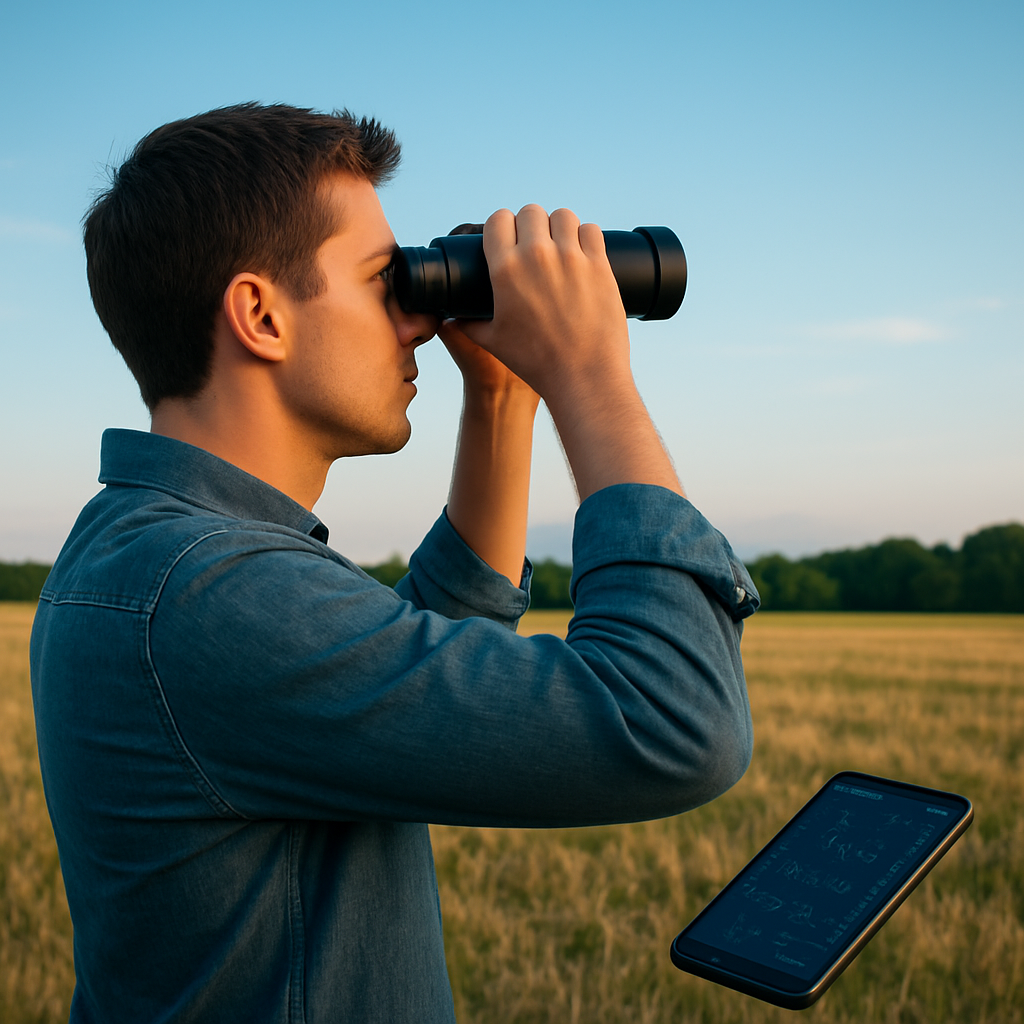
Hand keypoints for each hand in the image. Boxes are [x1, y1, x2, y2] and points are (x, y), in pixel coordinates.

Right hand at [455, 204, 681, 501]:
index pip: (498, 219)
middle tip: (535, 242)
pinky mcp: (600, 265)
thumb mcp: (493, 344)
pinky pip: (591, 230)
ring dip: (559, 226)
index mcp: (506, 270)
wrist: (583, 377)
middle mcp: (537, 256)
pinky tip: (583, 250)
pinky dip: (585, 236)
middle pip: (530, 212)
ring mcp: (571, 258)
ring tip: (560, 244)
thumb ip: (468, 326)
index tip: (508, 237)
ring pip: (563, 215)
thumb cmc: (536, 363)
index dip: (501, 226)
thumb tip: (451, 320)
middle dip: (530, 224)